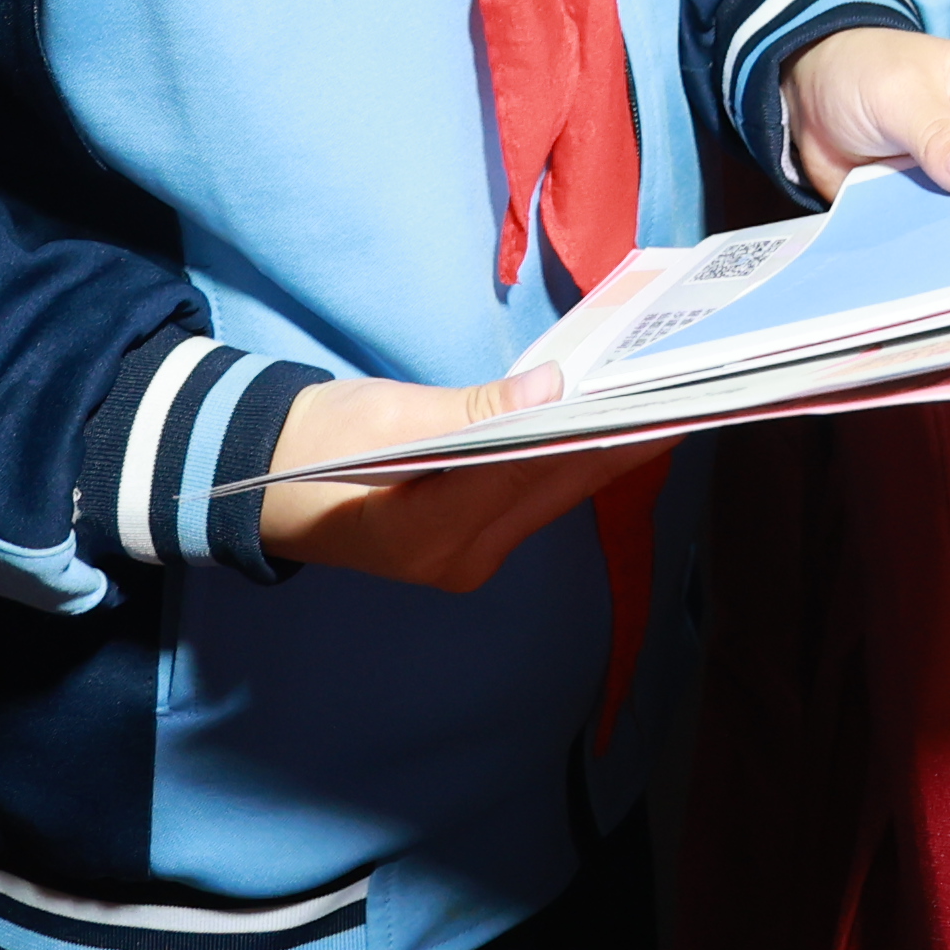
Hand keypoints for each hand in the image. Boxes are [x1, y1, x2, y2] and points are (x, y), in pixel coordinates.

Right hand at [254, 365, 660, 591]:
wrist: (267, 482)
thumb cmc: (319, 443)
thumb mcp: (390, 417)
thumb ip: (473, 411)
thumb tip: (550, 390)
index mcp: (430, 533)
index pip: (531, 473)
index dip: (594, 435)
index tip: (654, 404)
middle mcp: (458, 559)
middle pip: (554, 491)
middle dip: (617, 445)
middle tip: (681, 397)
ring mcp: (465, 559)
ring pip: (551, 497)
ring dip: (599, 452)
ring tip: (655, 405)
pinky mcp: (468, 544)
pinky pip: (533, 499)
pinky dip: (567, 462)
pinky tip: (601, 429)